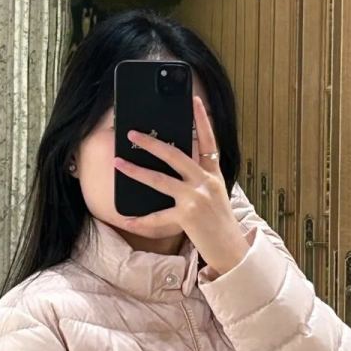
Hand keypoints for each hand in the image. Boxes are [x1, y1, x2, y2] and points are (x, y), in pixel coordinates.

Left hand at [112, 96, 249, 277]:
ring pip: (160, 179)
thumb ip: (200, 179)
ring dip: (136, 171)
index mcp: (214, 174)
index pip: (209, 140)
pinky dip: (141, 220)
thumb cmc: (220, 224)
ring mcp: (196, 198)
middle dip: (151, 143)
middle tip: (133, 134)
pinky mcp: (188, 215)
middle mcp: (206, 182)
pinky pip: (158, 216)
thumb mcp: (216, 195)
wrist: (232, 251)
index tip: (194, 100)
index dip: (202, 119)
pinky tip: (127, 218)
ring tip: (119, 163)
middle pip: (175, 155)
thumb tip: (175, 168)